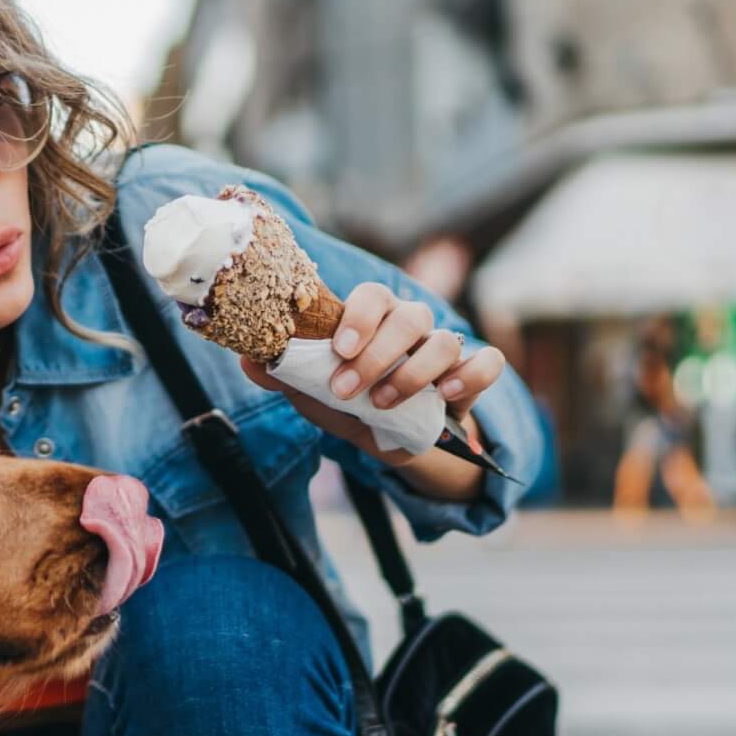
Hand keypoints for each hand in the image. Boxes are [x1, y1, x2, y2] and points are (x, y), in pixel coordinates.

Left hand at [237, 281, 506, 467]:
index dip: (358, 317)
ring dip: (414, 372)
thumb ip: (284, 375)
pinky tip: (446, 395)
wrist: (388, 440)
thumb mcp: (314, 393)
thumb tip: (248, 358)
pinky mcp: (473, 376)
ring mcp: (445, 349)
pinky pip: (488, 363)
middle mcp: (411, 326)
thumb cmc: (349, 403)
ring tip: (384, 403)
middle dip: (378, 354)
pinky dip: (471, 375)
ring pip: (445, 339)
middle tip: (349, 389)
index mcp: (373, 318)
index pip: (373, 295)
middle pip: (409, 316)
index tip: (339, 350)